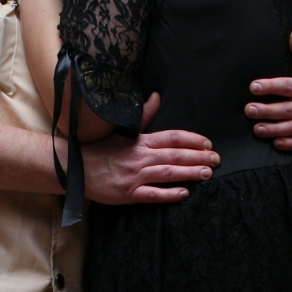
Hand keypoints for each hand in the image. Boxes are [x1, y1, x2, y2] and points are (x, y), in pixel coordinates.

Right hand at [83, 94, 219, 204]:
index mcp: (140, 141)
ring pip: (168, 173)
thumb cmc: (100, 149)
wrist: (75, 167)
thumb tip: (157, 97)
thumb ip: (143, 116)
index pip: (172, 137)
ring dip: (190, 173)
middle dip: (199, 157)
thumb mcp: (121, 130)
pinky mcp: (128, 194)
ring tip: (208, 174)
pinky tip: (184, 193)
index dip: (193, 140)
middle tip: (217, 160)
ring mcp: (134, 176)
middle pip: (175, 155)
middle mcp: (140, 157)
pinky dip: (169, 194)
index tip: (208, 144)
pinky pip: (152, 194)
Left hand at [245, 30, 291, 149]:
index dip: (271, 86)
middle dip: (267, 111)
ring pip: (291, 128)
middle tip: (248, 110)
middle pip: (287, 110)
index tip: (254, 86)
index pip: (288, 87)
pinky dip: (288, 144)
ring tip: (256, 128)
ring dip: (273, 129)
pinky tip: (274, 143)